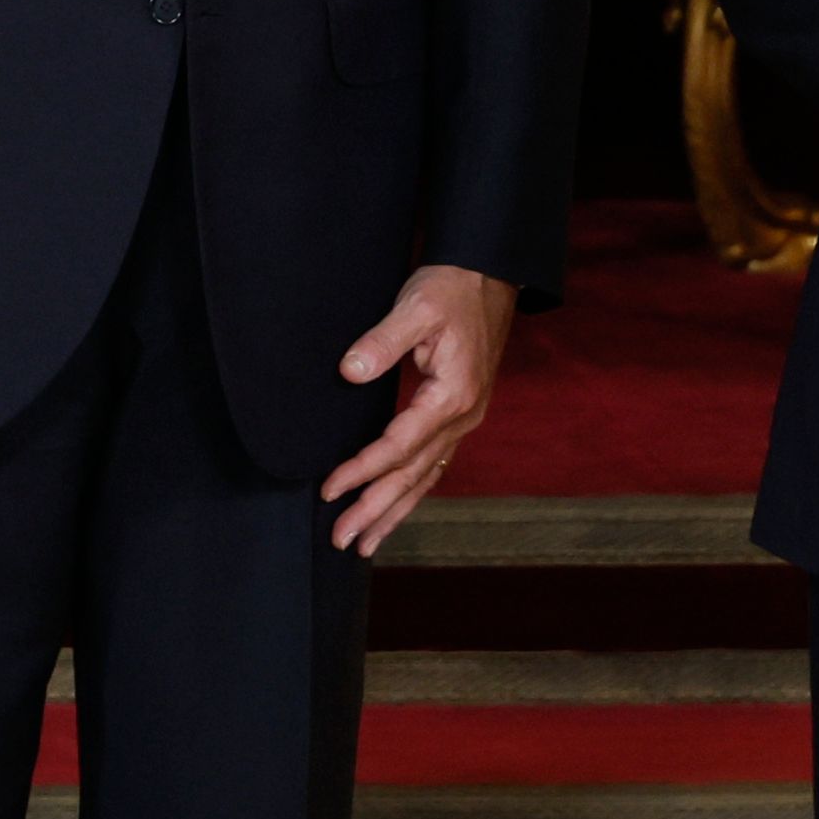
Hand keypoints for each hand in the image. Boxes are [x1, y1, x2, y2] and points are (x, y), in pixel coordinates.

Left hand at [320, 265, 516, 557]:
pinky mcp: (458, 414)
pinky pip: (433, 464)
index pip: (398, 447)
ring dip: (394, 511)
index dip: (362, 470)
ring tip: (365, 544)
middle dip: (375, 510)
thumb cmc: (452, 288)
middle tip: (341, 540)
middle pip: (412, 475)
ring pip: (425, 477)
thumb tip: (349, 372)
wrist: (489, 275)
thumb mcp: (417, 307)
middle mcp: (462, 417)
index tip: (328, 489)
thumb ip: (383, 341)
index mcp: (452, 396)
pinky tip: (395, 508)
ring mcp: (463, 420)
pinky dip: (411, 491)